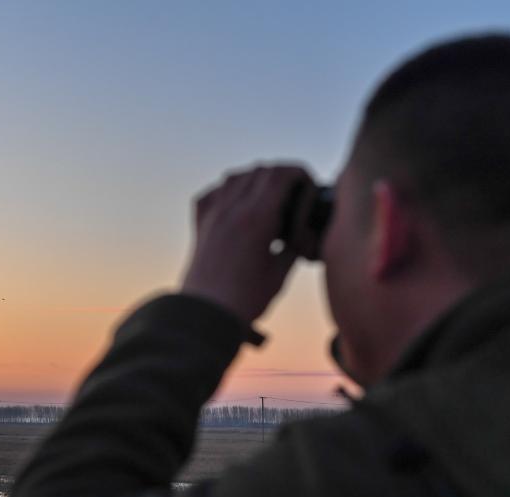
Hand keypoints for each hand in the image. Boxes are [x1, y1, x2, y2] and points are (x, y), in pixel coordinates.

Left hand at [180, 163, 315, 324]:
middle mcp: (232, 208)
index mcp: (256, 217)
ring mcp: (213, 214)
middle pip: (260, 170)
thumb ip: (293, 248)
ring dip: (256, 179)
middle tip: (294, 193)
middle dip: (282, 175)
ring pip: (236, 176)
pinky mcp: (200, 224)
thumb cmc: (245, 299)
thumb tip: (303, 236)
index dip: (300, 173)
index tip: (309, 184)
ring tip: (269, 199)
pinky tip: (239, 204)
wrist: (205, 314)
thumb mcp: (280, 273)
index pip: (280, 174)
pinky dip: (230, 190)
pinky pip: (214, 192)